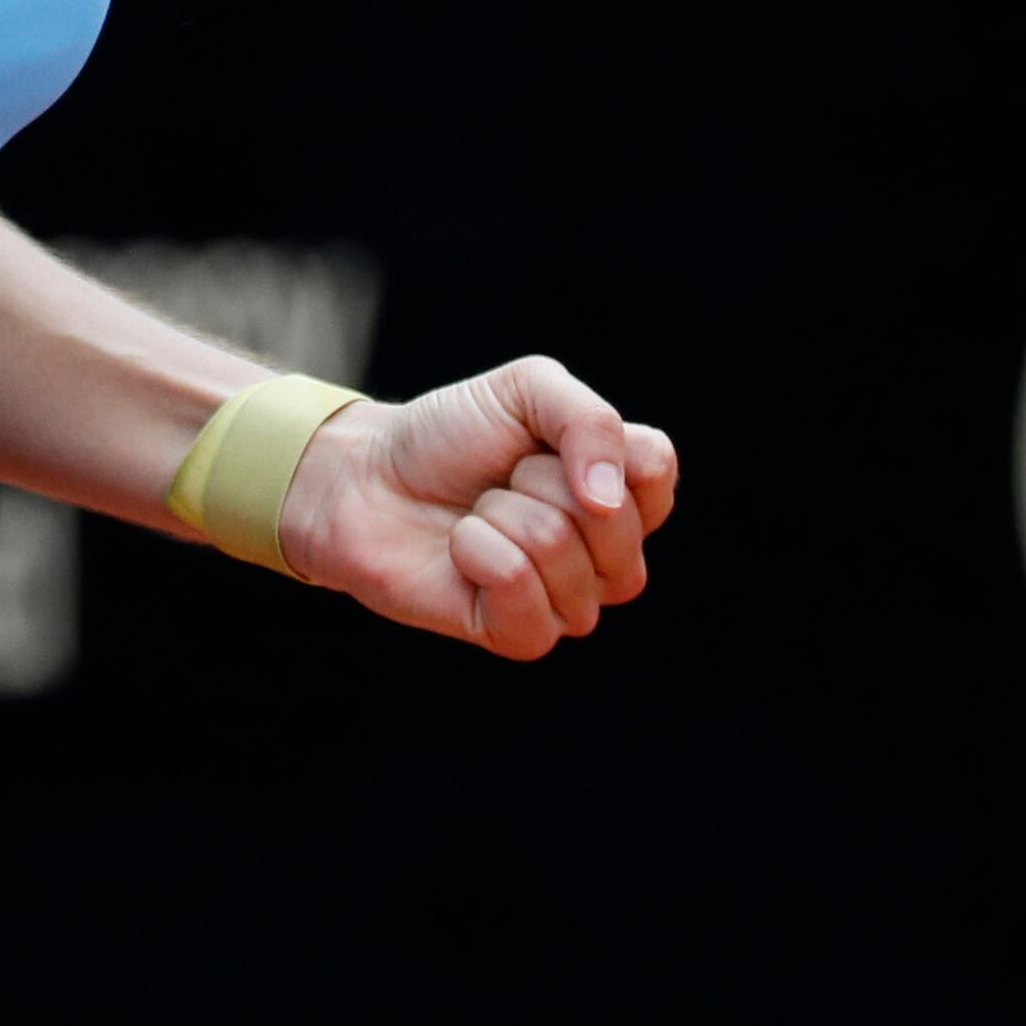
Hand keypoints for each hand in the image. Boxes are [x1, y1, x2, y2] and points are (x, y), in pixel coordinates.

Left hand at [281, 355, 679, 657]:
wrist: (368, 479)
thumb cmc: (450, 435)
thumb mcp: (526, 390)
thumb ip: (589, 421)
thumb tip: (609, 499)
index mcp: (621, 490)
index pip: (658, 469)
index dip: (599, 446)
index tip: (543, 439)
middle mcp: (608, 553)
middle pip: (614, 519)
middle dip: (539, 481)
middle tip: (503, 479)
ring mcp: (570, 599)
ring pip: (563, 554)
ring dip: (501, 517)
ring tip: (479, 514)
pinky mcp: (522, 634)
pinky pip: (519, 590)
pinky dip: (477, 554)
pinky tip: (460, 551)